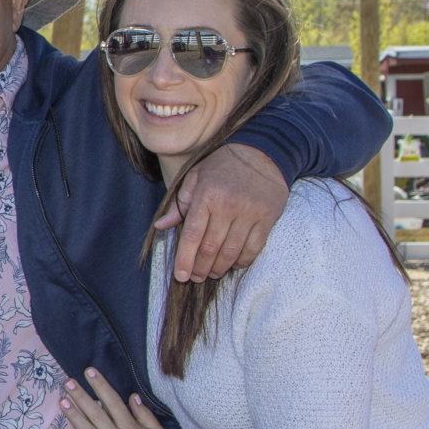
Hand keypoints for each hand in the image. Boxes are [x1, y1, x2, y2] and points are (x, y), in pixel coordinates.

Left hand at [155, 143, 285, 281]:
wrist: (263, 151)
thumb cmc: (223, 166)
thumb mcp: (195, 177)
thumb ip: (179, 203)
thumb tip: (160, 226)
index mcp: (207, 195)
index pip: (193, 235)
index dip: (185, 259)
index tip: (180, 276)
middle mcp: (228, 205)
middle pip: (211, 247)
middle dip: (200, 268)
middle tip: (195, 277)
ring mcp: (250, 213)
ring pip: (232, 252)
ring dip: (220, 268)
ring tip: (212, 273)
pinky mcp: (268, 218)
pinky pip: (253, 249)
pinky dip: (242, 261)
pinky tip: (233, 264)